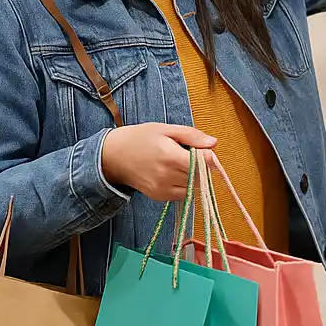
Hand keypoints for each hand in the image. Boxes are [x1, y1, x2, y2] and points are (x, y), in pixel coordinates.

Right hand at [100, 124, 217, 201]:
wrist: (113, 156)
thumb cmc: (140, 138)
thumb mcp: (165, 129)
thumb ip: (191, 136)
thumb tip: (213, 143)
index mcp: (170, 156)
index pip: (203, 163)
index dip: (208, 157)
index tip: (204, 150)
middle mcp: (166, 176)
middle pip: (200, 177)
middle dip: (201, 167)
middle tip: (190, 155)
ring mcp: (162, 189)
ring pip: (193, 188)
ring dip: (193, 177)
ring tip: (179, 163)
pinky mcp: (158, 197)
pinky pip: (182, 194)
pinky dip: (183, 185)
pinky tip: (173, 173)